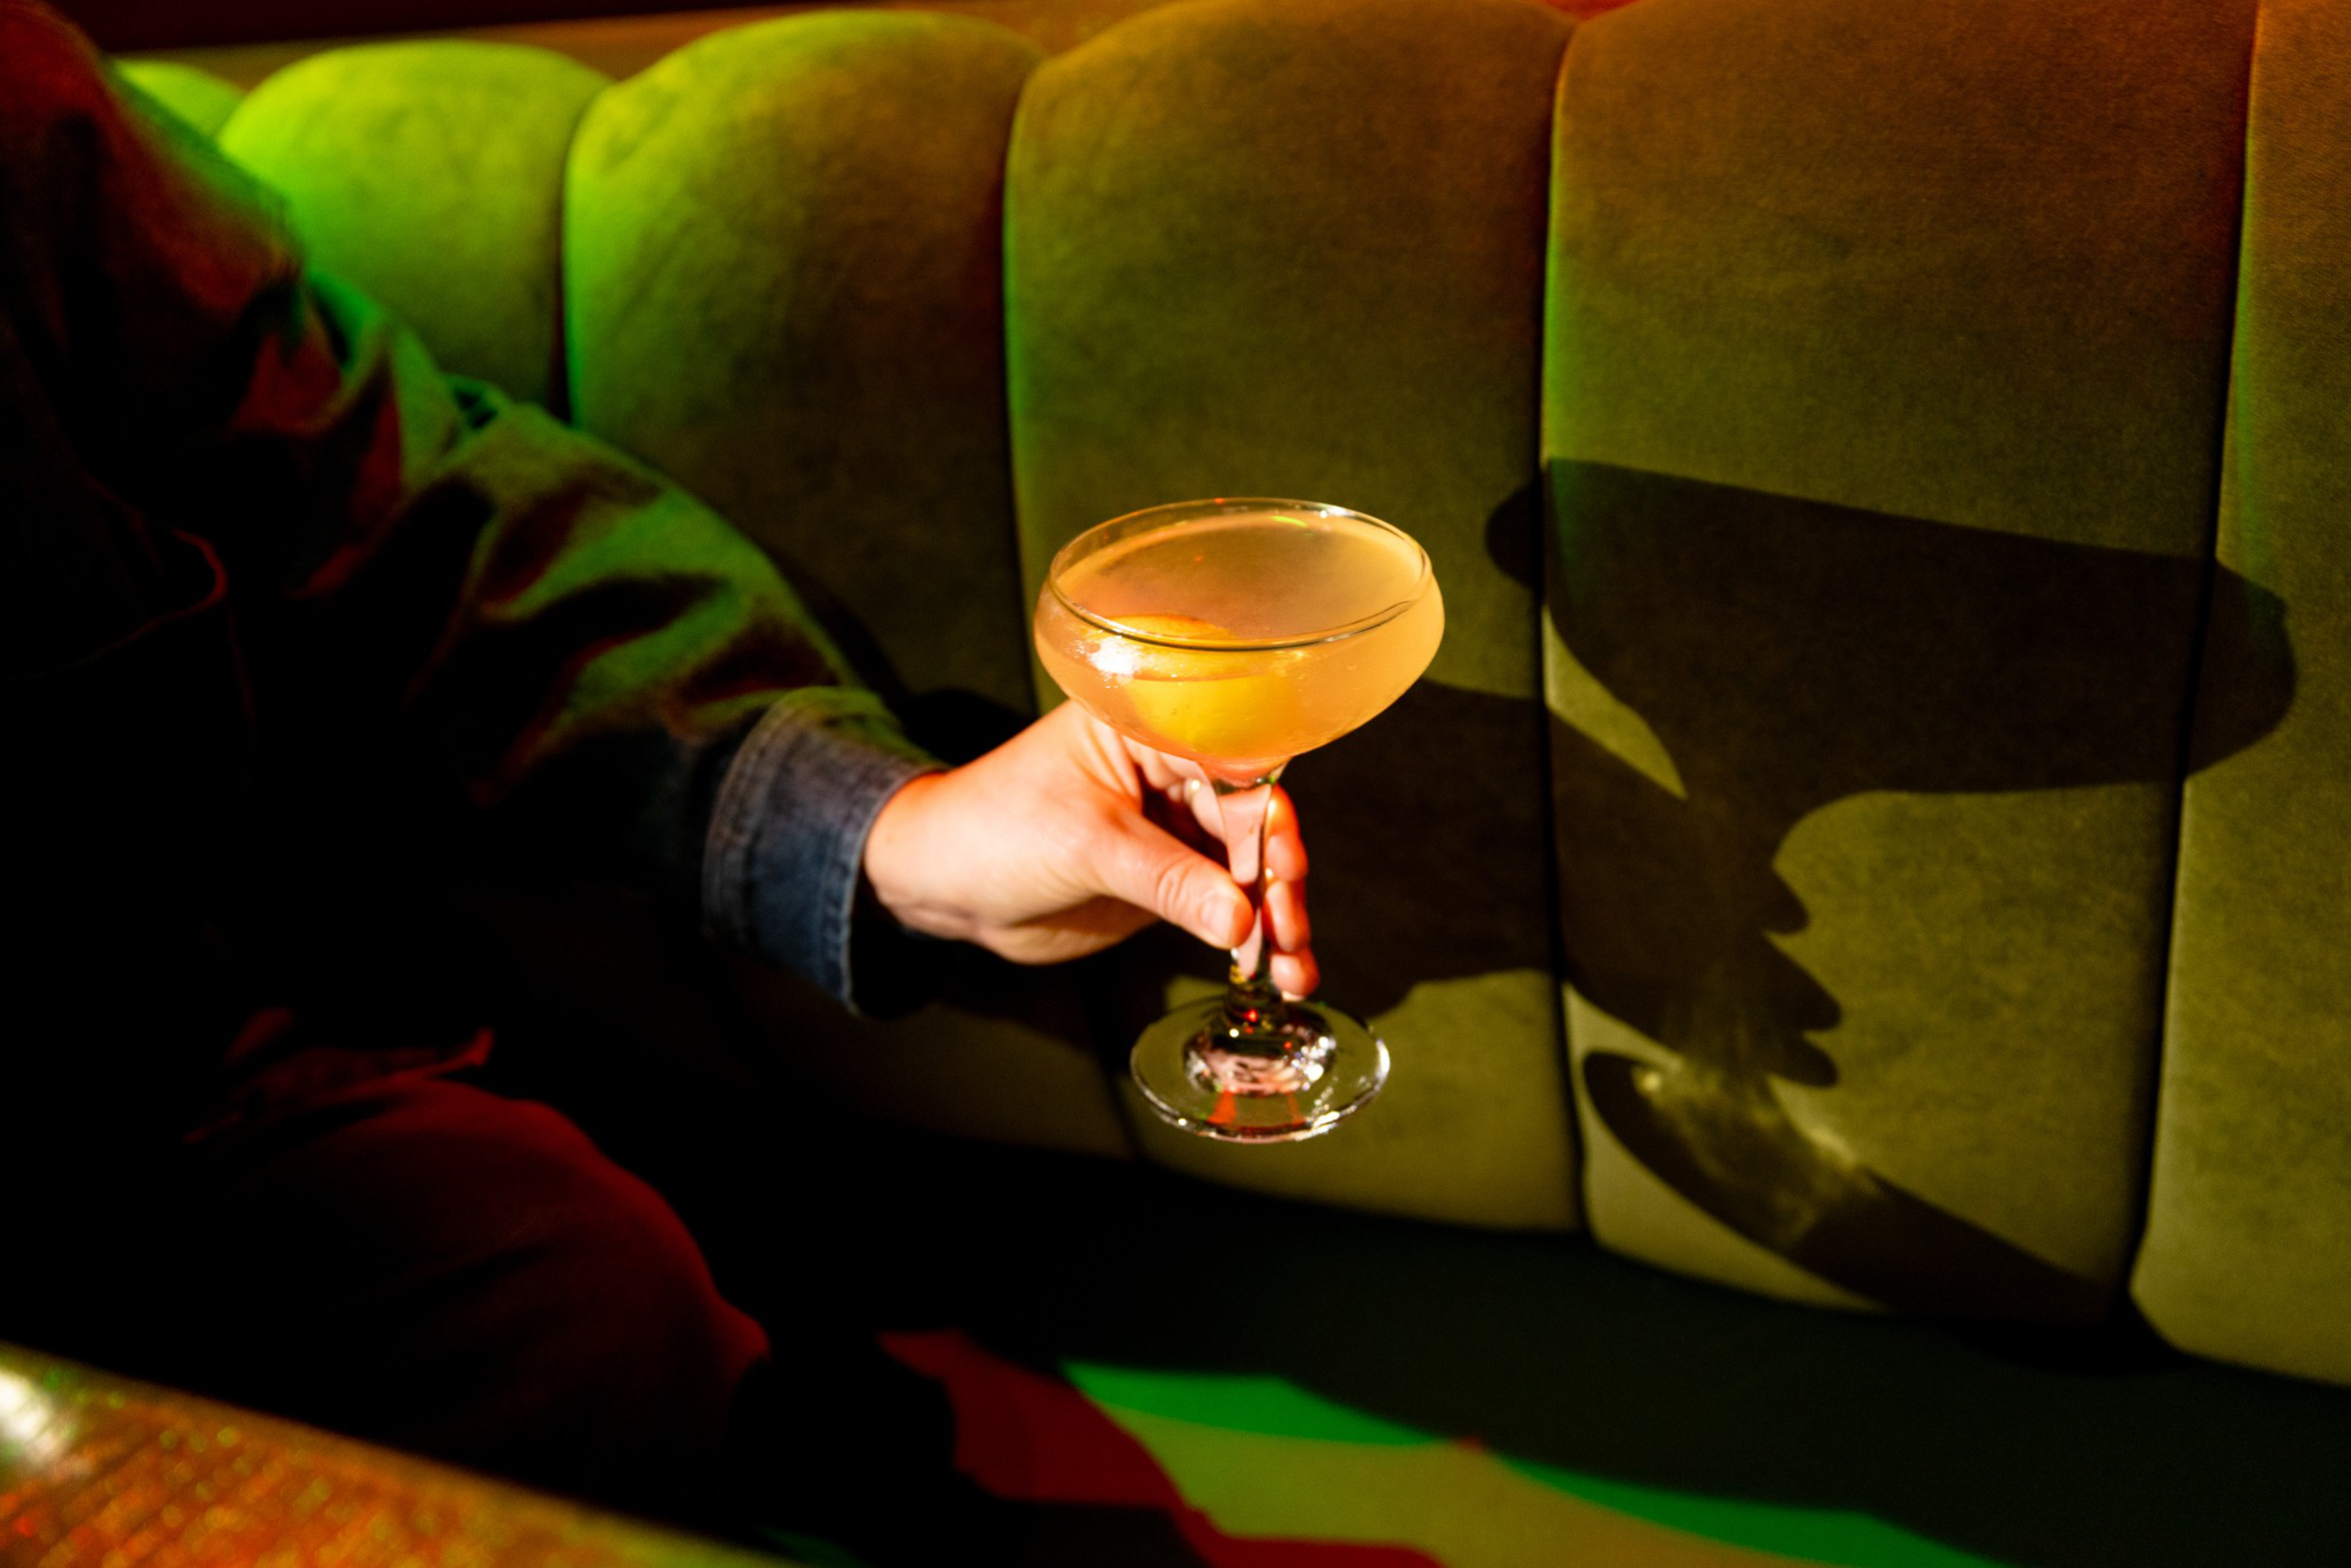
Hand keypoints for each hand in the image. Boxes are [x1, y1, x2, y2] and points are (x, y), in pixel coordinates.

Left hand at [861, 702, 1317, 994]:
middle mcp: (1172, 772)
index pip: (1233, 761)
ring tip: (1292, 968)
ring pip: (1247, 870)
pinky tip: (1281, 973)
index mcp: (1150, 728)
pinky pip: (1225, 908)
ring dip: (1277, 918)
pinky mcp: (1169, 880)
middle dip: (1277, 877)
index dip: (1266, 815)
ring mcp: (1174, 828)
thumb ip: (1166, 880)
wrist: (941, 883)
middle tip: (1286, 925)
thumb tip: (1241, 919)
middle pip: (1252, 820)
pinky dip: (1254, 940)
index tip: (1283, 866)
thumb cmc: (992, 827)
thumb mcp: (1084, 845)